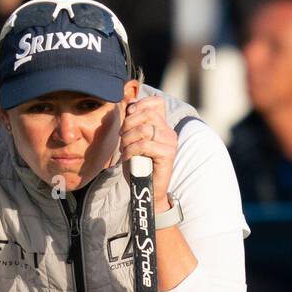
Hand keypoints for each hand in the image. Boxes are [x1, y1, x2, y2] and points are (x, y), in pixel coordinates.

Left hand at [120, 96, 177, 211]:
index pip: (157, 102)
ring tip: (124, 149)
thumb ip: (132, 123)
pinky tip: (127, 157)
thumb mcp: (132, 140)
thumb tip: (129, 102)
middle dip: (128, 124)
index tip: (128, 114)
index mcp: (162, 125)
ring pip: (144, 129)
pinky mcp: (167, 154)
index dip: (141, 104)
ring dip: (128, 139)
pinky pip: (144, 145)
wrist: (147, 189)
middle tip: (121, 137)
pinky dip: (130, 150)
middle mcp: (169, 131)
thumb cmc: (138, 166)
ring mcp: (170, 142)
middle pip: (147, 114)